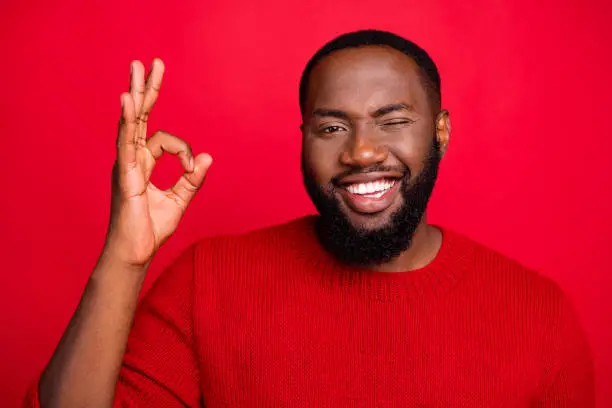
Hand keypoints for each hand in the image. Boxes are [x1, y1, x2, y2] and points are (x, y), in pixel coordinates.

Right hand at [104, 59, 211, 266]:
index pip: (163, 139)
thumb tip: (208, 157)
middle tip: (152, 62)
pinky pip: (125, 142)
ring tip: (138, 67)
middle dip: (147, 89)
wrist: (136, 252)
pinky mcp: (125, 174)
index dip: (185, 151)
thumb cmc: (151, 229)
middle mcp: (131, 158)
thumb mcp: (179, 201)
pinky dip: (126, 120)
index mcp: (143, 163)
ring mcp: (126, 164)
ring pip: (131, 121)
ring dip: (137, 93)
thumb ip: (192, 179)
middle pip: (139, 116)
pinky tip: (127, 98)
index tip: (194, 169)